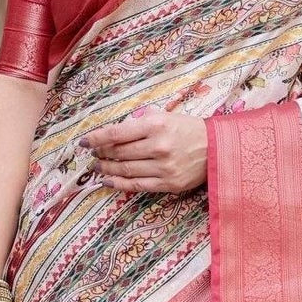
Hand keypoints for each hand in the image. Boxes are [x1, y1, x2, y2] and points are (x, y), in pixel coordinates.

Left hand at [83, 105, 206, 193]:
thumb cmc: (188, 130)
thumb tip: (115, 131)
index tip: (84, 143)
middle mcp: (158, 146)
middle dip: (101, 154)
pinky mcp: (168, 184)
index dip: (97, 138)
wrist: (217, 148)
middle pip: (119, 153)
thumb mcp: (166, 116)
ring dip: (107, 170)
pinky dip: (119, 184)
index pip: (117, 133)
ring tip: (97, 168)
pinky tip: (108, 182)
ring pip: (126, 170)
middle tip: (93, 156)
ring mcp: (163, 167)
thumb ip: (141, 121)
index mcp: (156, 125)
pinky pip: (137, 185)